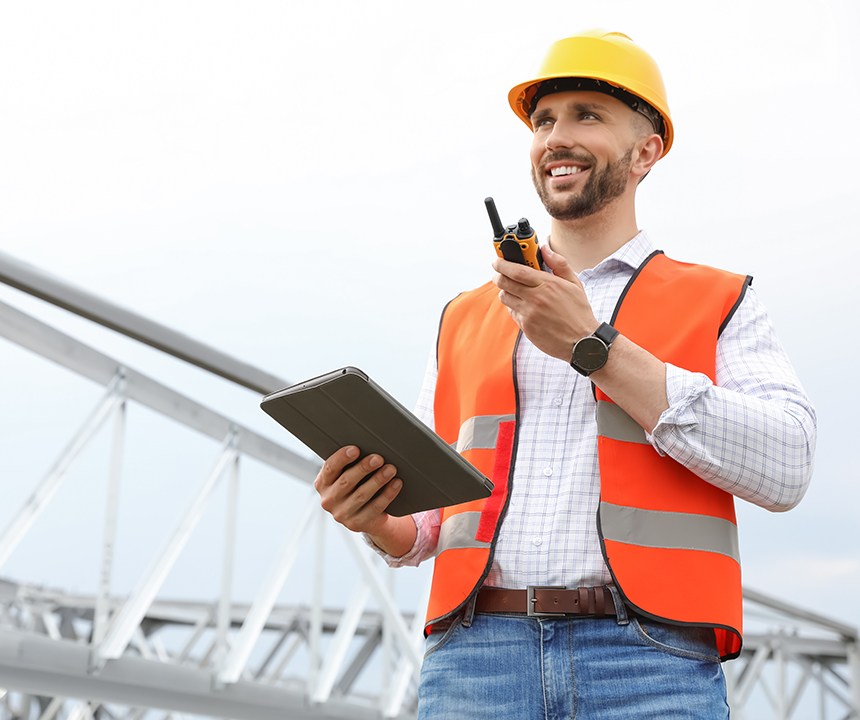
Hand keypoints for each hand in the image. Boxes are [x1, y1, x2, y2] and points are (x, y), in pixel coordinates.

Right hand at [314, 446, 414, 555]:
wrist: (364, 515)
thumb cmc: (356, 486)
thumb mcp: (347, 475)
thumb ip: (350, 463)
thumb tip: (369, 444)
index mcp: (323, 483)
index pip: (330, 468)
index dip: (342, 458)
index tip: (356, 449)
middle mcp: (329, 500)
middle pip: (346, 481)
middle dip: (363, 468)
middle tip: (378, 458)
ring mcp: (342, 514)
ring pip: (361, 495)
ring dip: (378, 480)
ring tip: (390, 469)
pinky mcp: (357, 524)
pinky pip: (375, 508)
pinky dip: (387, 494)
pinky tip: (396, 483)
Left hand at [492, 244, 598, 360]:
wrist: (582, 342)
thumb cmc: (579, 312)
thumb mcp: (574, 284)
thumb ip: (559, 264)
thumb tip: (546, 248)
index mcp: (547, 284)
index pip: (516, 270)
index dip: (502, 264)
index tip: (497, 260)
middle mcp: (535, 298)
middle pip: (504, 282)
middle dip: (497, 275)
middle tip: (498, 272)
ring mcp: (528, 314)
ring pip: (505, 297)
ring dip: (505, 291)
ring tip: (513, 289)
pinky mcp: (526, 327)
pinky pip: (512, 312)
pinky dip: (513, 306)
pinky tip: (523, 305)